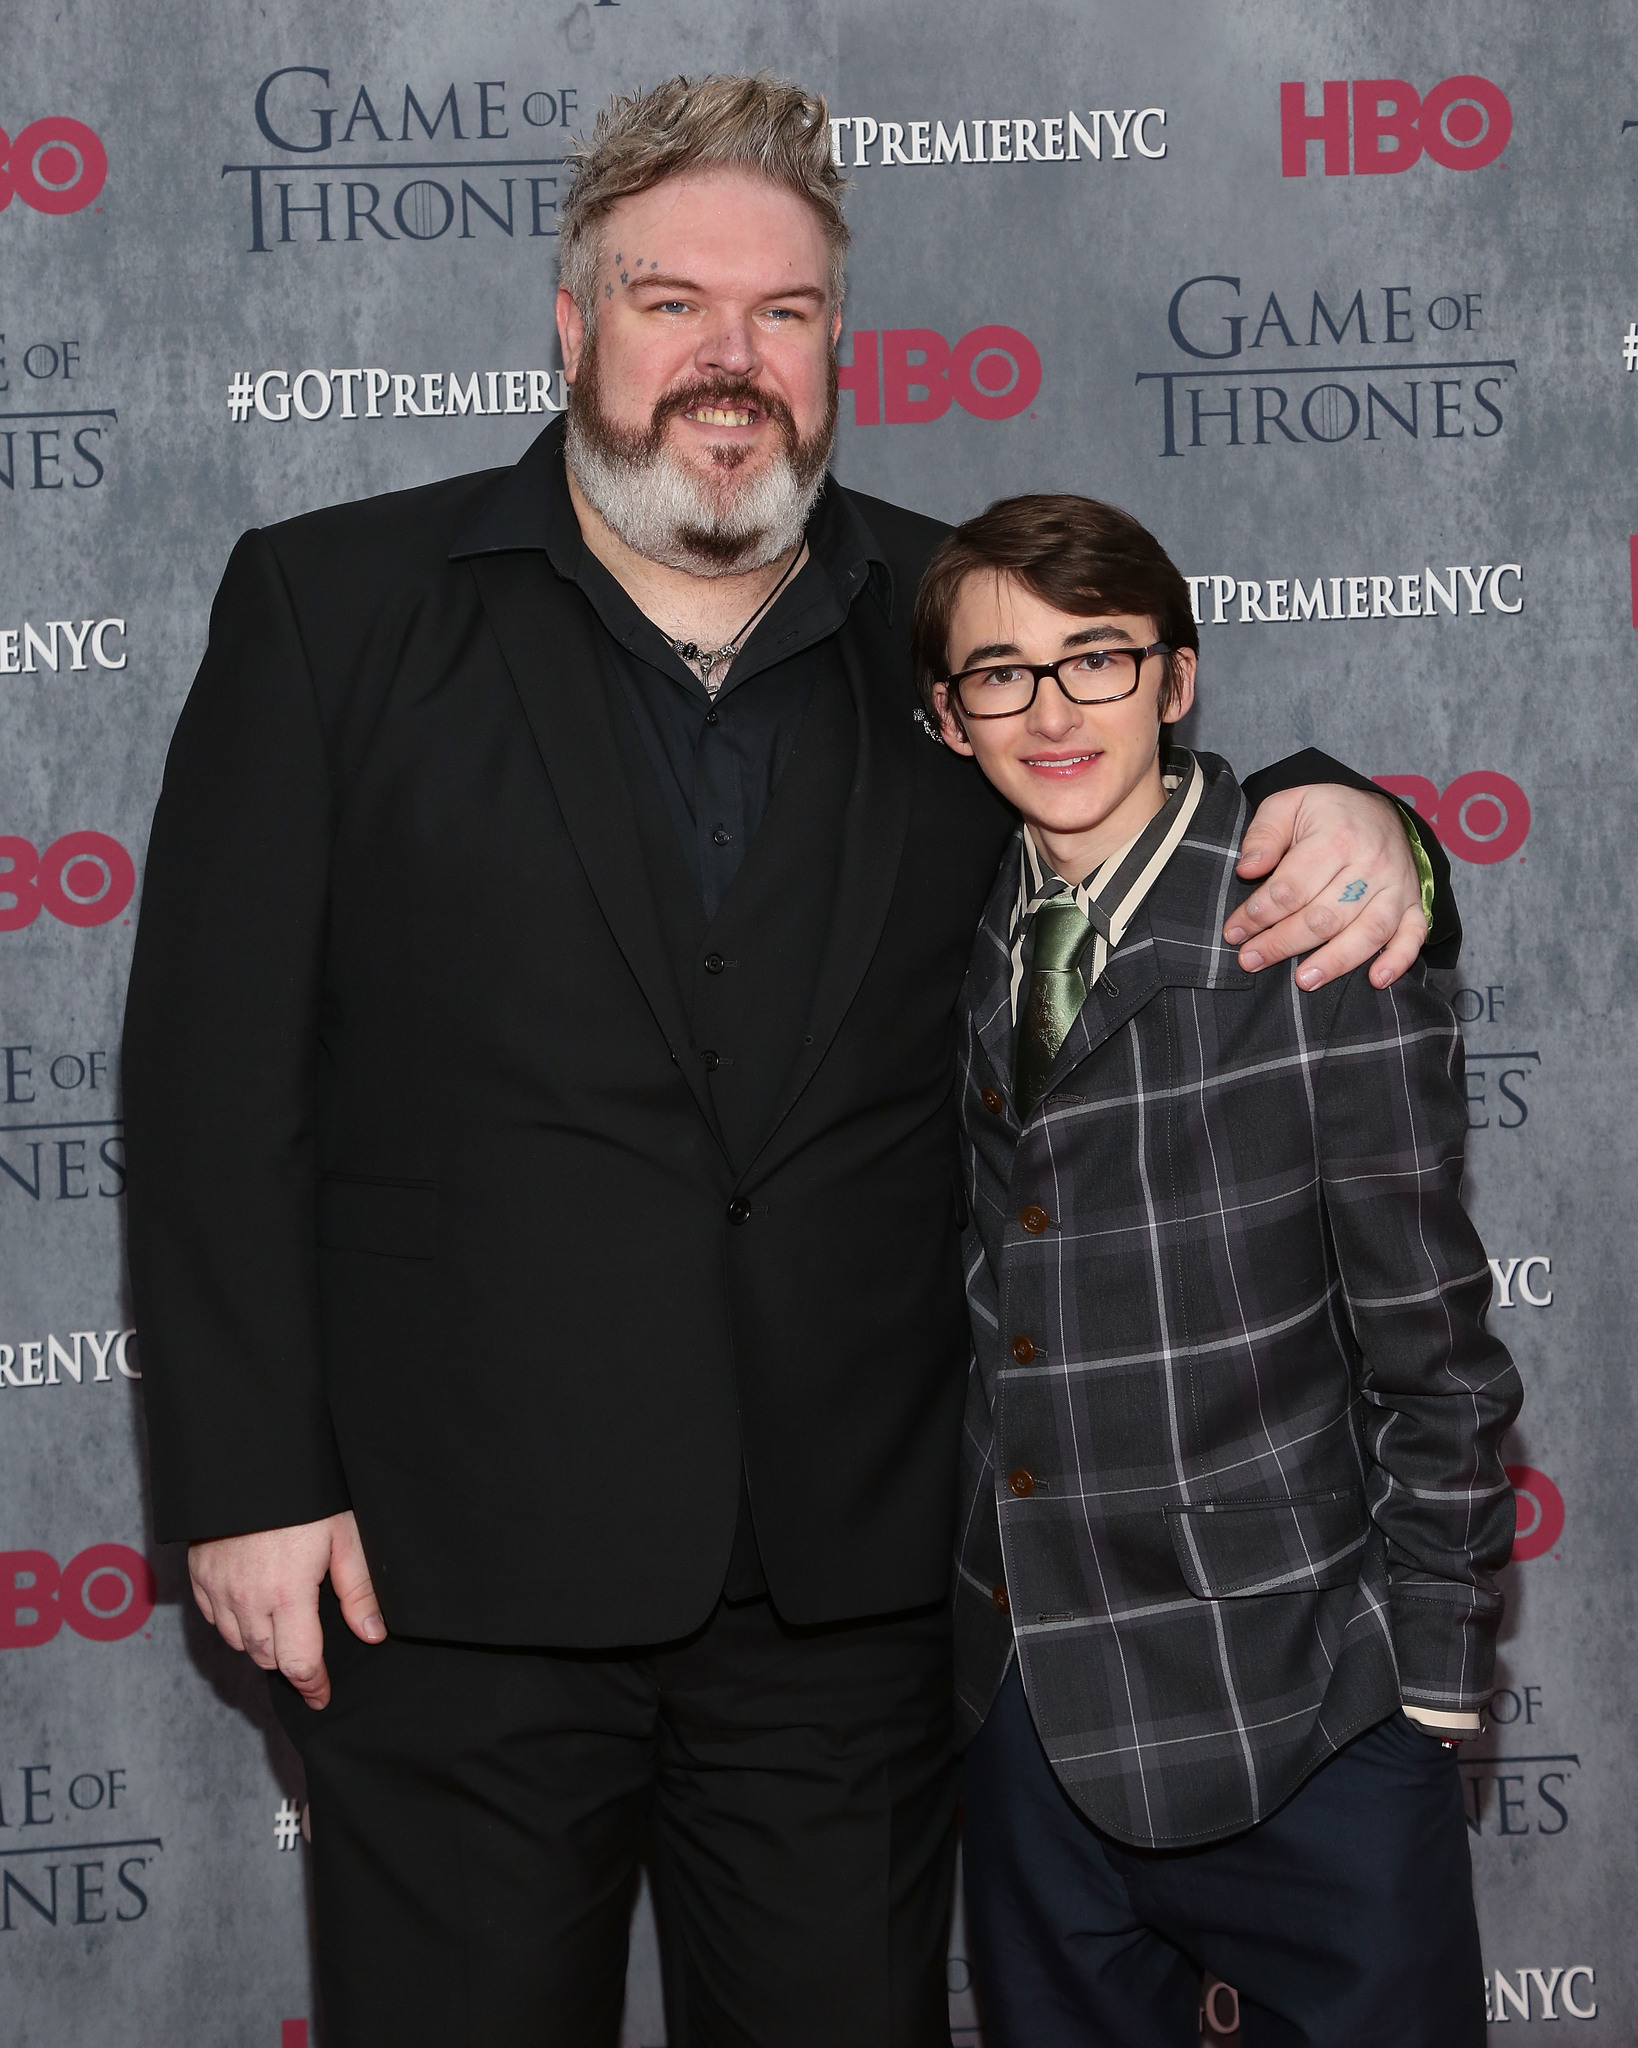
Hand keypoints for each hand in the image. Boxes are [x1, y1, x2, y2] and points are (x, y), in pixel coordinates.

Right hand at [188, 1510, 383, 1709]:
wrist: (250, 1461)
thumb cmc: (305, 1495)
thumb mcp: (344, 1536)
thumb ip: (358, 1589)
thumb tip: (372, 1634)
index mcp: (287, 1594)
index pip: (298, 1663)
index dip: (312, 1685)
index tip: (322, 1695)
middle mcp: (246, 1599)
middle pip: (266, 1657)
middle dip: (290, 1662)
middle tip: (310, 1656)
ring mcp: (218, 1588)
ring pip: (238, 1642)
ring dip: (262, 1644)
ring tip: (285, 1628)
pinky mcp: (199, 1575)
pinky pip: (214, 1618)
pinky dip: (234, 1623)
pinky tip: (254, 1607)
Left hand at [1225, 785, 1426, 989]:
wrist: (1379, 810)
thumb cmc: (1325, 814)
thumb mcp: (1288, 805)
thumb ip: (1263, 835)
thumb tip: (1247, 869)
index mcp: (1336, 837)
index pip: (1291, 888)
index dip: (1258, 914)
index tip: (1234, 932)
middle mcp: (1371, 864)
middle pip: (1324, 916)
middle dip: (1282, 943)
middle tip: (1250, 959)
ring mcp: (1396, 887)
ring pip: (1366, 933)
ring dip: (1334, 962)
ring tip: (1303, 981)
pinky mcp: (1413, 904)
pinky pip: (1413, 936)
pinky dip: (1398, 960)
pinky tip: (1376, 980)